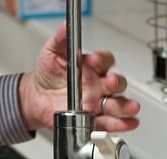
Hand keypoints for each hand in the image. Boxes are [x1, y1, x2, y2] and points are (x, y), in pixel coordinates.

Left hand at [18, 21, 140, 132]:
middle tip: (109, 83)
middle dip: (116, 83)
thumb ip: (61, 40)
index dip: (101, 60)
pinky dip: (121, 124)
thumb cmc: (48, 74)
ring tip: (130, 107)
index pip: (105, 61)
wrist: (36, 98)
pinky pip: (110, 122)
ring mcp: (98, 102)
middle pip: (117, 83)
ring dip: (126, 106)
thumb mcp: (52, 53)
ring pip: (118, 104)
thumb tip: (66, 26)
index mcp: (91, 67)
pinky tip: (128, 123)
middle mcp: (98, 85)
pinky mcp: (93, 119)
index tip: (92, 60)